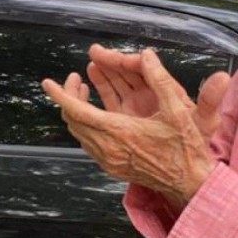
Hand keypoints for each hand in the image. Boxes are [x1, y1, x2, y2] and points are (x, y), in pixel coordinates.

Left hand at [42, 49, 218, 202]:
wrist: (191, 183)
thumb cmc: (187, 147)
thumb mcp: (179, 110)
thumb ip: (161, 80)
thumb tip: (146, 54)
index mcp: (120, 132)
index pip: (78, 111)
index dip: (60, 95)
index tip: (47, 82)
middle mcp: (108, 149)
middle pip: (73, 120)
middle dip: (68, 97)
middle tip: (75, 78)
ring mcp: (108, 161)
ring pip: (79, 133)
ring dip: (76, 111)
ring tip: (83, 91)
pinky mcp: (111, 167)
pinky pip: (88, 143)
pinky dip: (85, 125)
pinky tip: (95, 114)